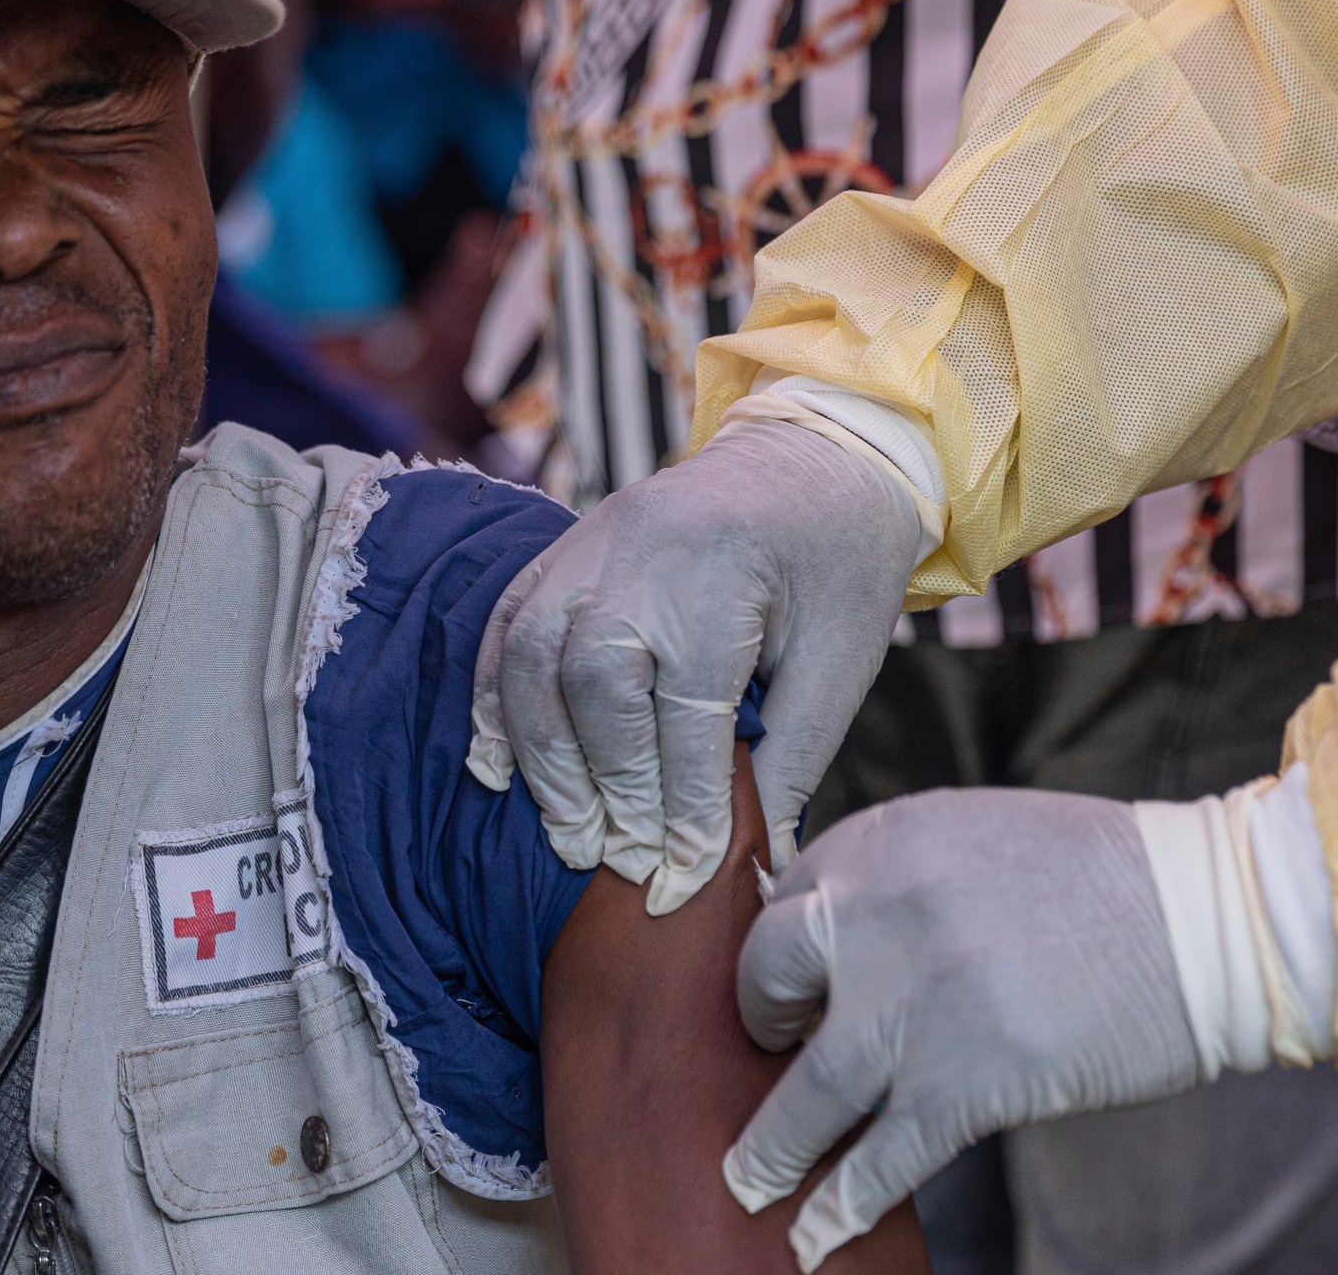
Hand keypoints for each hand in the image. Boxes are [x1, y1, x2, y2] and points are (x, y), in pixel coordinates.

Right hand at [469, 417, 914, 913]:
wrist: (822, 453)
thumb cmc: (842, 564)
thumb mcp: (841, 665)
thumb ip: (788, 763)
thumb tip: (756, 866)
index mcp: (721, 581)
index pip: (685, 724)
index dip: (680, 815)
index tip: (676, 884)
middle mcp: (641, 557)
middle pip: (594, 690)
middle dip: (603, 789)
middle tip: (614, 861)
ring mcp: (592, 545)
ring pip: (533, 659)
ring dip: (540, 756)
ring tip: (564, 830)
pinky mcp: (569, 546)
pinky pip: (508, 624)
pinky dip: (495, 697)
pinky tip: (496, 763)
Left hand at [722, 789, 1202, 1270]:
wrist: (1211, 921)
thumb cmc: (1108, 879)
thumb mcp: (980, 834)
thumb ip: (903, 875)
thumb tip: (836, 933)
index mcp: (889, 838)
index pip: (788, 895)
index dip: (783, 945)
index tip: (791, 981)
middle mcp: (883, 911)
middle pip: (768, 976)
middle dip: (758, 1018)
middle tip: (775, 1045)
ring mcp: (917, 1001)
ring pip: (809, 1086)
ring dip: (771, 1143)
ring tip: (746, 1178)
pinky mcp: (964, 1081)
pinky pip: (881, 1157)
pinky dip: (839, 1205)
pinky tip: (812, 1235)